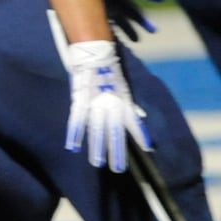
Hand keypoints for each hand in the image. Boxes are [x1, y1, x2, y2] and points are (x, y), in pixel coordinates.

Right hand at [65, 39, 150, 171]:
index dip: (140, 134)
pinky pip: (77, 119)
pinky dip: (74, 133)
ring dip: (97, 147)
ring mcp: (95, 103)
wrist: (95, 52)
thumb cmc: (109, 68)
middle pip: (114, 132)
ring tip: (98, 163)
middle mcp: (111, 104)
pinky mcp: (81, 100)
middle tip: (118, 169)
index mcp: (122, 100)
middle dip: (116, 150)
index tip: (148, 147)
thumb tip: (137, 114)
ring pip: (97, 129)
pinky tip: (72, 146)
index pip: (133, 121)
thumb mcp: (122, 84)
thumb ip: (126, 101)